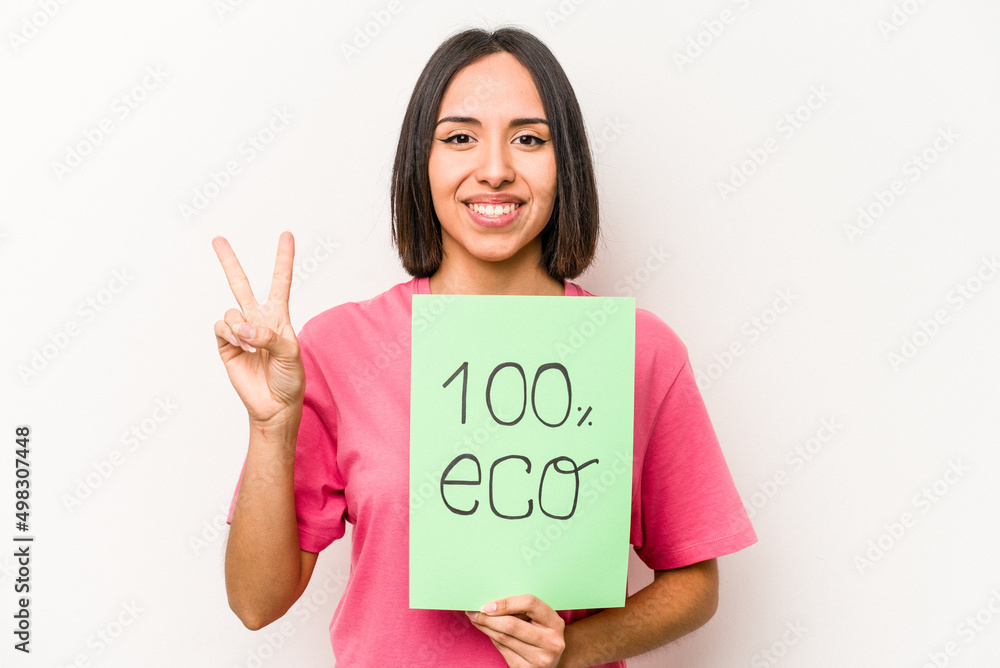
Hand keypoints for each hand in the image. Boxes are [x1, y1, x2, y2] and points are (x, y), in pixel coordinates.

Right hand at [212, 232, 303, 425]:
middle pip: (240, 284)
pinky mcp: (225, 344)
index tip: (287, 235)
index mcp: (278, 316)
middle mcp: (257, 319)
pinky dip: (230, 335)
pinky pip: (221, 327)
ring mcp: (239, 331)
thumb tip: (244, 328)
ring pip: (231, 312)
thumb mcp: (290, 353)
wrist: (274, 404)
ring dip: (240, 328)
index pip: (281, 281)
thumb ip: (269, 336)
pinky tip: (240, 347)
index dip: (283, 258)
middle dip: (228, 261)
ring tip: (252, 347)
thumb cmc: (289, 378)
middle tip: (217, 238)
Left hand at [467, 595, 566, 667]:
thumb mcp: (539, 619)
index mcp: (555, 622)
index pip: (530, 604)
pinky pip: (503, 650)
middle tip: (473, 612)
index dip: (506, 603)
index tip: (488, 605)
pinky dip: (492, 639)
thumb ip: (522, 610)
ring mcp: (540, 658)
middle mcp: (551, 642)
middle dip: (488, 618)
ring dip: (486, 627)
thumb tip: (491, 603)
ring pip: (504, 638)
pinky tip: (487, 631)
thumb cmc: (541, 632)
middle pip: (512, 625)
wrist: (551, 660)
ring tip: (476, 619)